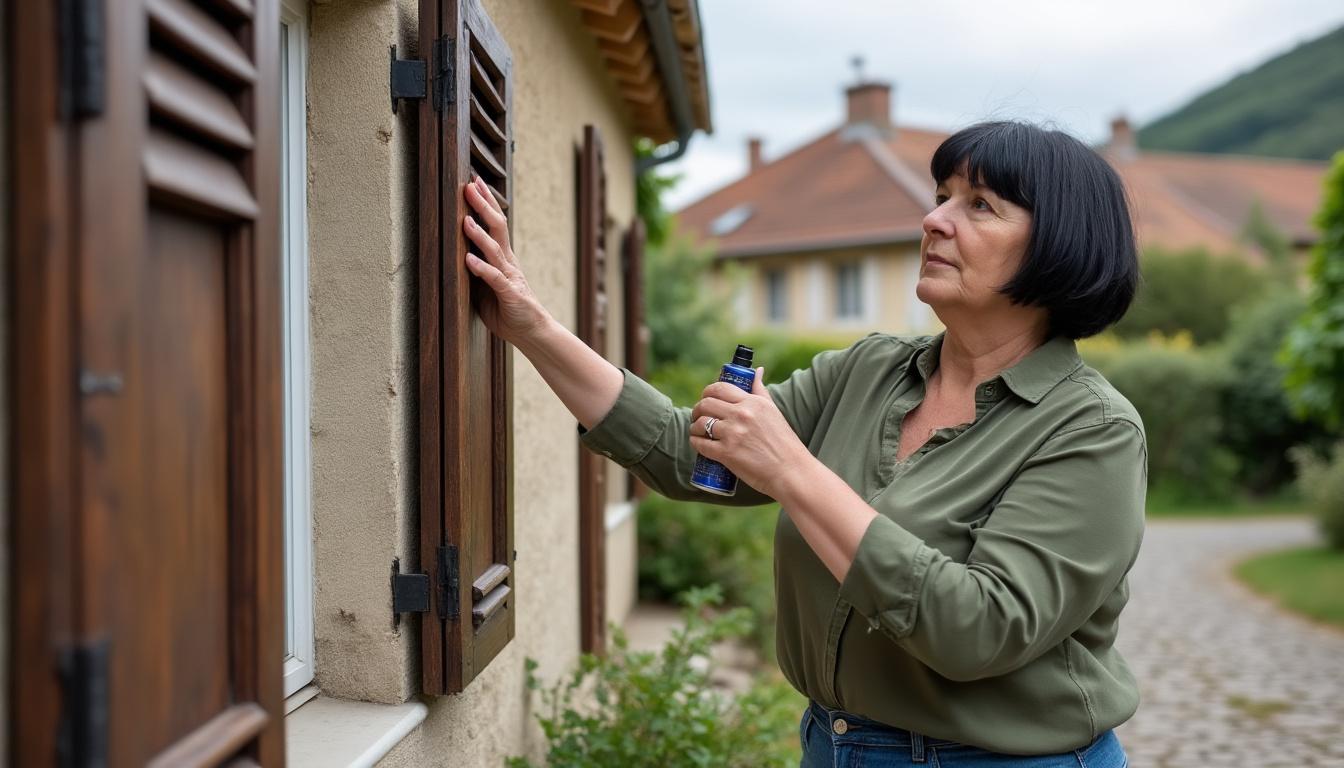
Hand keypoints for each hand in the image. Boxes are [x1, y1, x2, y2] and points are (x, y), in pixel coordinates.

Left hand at [462, 175, 550, 344]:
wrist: (532, 331)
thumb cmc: (508, 308)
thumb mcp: (486, 285)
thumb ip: (476, 268)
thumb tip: (457, 252)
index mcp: (503, 258)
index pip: (494, 223)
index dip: (485, 202)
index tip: (474, 181)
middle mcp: (508, 262)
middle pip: (497, 227)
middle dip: (483, 206)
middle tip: (470, 185)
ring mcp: (510, 277)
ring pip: (494, 251)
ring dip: (479, 235)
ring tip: (465, 220)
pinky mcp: (509, 295)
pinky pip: (494, 279)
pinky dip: (481, 269)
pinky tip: (468, 260)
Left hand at [688, 367, 815, 499]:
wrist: (791, 472)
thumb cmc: (784, 443)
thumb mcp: (773, 411)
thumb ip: (761, 390)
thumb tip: (756, 370)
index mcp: (752, 402)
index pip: (720, 388)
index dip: (707, 393)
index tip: (706, 400)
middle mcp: (741, 414)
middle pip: (705, 404)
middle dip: (698, 409)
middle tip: (699, 416)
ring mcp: (733, 434)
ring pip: (700, 423)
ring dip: (695, 427)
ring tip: (698, 431)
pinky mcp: (726, 453)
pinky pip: (700, 444)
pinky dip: (696, 442)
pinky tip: (698, 443)